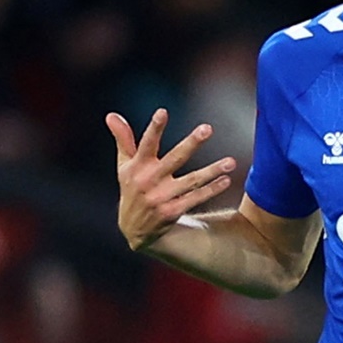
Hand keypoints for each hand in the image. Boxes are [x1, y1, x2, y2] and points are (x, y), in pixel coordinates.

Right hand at [105, 108, 236, 250]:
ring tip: (230, 162)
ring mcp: (161, 197)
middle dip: (191, 143)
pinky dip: (211, 190)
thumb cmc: (132, 189)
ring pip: (191, 181)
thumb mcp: (124, 166)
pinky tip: (225, 180)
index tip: (162, 112)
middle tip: (207, 129)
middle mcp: (149, 180)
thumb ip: (123, 139)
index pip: (146, 143)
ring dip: (212, 171)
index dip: (154, 128)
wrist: (134, 229)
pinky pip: (195, 198)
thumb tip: (111, 115)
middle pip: (174, 158)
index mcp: (137, 166)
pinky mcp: (172, 211)